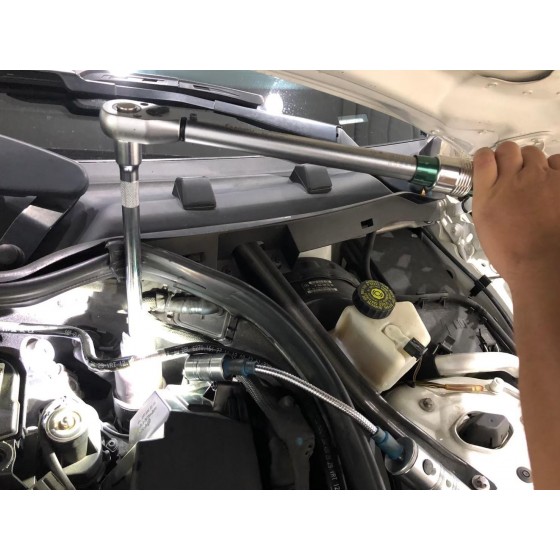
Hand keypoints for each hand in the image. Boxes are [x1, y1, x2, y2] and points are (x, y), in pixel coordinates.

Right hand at [472, 141, 559, 291]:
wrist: (544, 263)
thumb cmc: (513, 252)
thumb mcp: (485, 226)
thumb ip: (487, 200)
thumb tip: (492, 188)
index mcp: (488, 194)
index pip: (483, 158)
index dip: (486, 158)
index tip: (490, 163)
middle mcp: (512, 179)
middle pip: (508, 149)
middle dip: (509, 157)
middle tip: (513, 173)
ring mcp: (540, 177)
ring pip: (533, 153)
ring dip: (532, 163)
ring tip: (535, 181)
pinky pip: (558, 160)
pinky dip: (555, 168)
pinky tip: (552, 182)